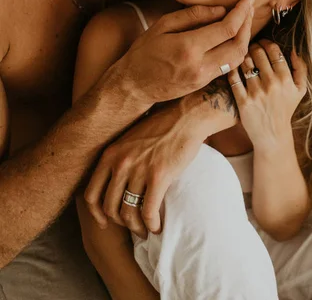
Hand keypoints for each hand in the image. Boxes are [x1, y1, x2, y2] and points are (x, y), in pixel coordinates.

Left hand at [84, 100, 203, 237]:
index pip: (90, 195)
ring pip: (128, 212)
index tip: (106, 223)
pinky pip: (148, 210)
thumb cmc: (161, 128)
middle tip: (132, 227)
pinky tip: (157, 226)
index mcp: (110, 154)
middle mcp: (120, 163)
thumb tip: (115, 185)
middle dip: (120, 223)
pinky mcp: (159, 176)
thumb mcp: (130, 140)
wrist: (185, 117)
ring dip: (136, 227)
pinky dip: (152, 224)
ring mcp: (138, 169)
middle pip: (109, 207)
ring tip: (145, 231)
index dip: (97, 214)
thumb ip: (119, 159)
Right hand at [113, 0, 253, 113]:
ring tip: (244, 20)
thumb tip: (220, 10)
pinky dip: (236, 49)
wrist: (134, 86)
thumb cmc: (144, 52)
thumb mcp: (162, 26)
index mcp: (189, 48)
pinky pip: (229, 65)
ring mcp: (204, 78)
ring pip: (238, 57)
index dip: (241, 12)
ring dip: (245, 38)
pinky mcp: (205, 84)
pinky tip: (233, 36)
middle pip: (239, 44)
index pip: (227, 28)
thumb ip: (192, 16)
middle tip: (249, 7)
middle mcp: (200, 65)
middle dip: (248, 23)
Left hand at [228, 40, 306, 149]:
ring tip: (243, 57)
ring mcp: (257, 93)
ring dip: (243, 56)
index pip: (274, 50)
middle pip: (258, 53)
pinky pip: (234, 78)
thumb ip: (301, 68)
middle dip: (253, 47)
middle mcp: (272, 85)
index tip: (263, 43)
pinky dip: (232, 70)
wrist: (272, 135)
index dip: (267, 43)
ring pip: (245, 63)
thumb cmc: (286, 109)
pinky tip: (234, 68)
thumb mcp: (300, 90)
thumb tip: (293, 50)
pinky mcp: (243, 101)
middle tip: (251, 48)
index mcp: (286, 79)